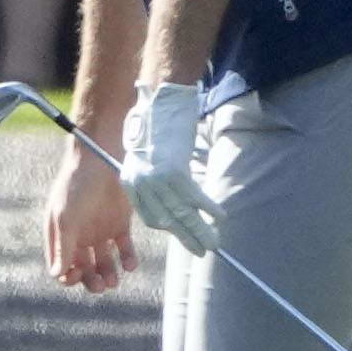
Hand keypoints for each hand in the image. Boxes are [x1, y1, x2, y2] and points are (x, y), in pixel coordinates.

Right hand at [42, 135, 137, 297]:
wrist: (102, 158)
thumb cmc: (76, 185)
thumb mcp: (65, 217)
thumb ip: (63, 247)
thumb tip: (57, 276)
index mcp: (60, 234)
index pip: (61, 266)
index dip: (68, 277)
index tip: (77, 274)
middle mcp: (79, 236)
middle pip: (83, 269)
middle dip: (90, 281)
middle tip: (100, 285)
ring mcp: (99, 231)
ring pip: (103, 263)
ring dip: (108, 275)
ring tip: (113, 280)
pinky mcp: (120, 225)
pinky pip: (124, 249)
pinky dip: (127, 260)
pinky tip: (129, 265)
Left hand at [114, 81, 226, 255]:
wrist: (161, 99)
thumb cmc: (156, 124)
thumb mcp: (146, 155)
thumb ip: (153, 177)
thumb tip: (173, 197)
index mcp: (131, 182)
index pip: (151, 217)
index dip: (170, 228)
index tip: (184, 234)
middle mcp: (141, 184)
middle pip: (167, 221)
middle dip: (187, 238)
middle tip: (202, 251)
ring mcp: (157, 179)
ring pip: (182, 214)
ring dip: (200, 231)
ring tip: (214, 243)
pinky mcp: (174, 171)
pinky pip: (195, 198)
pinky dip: (209, 208)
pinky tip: (220, 217)